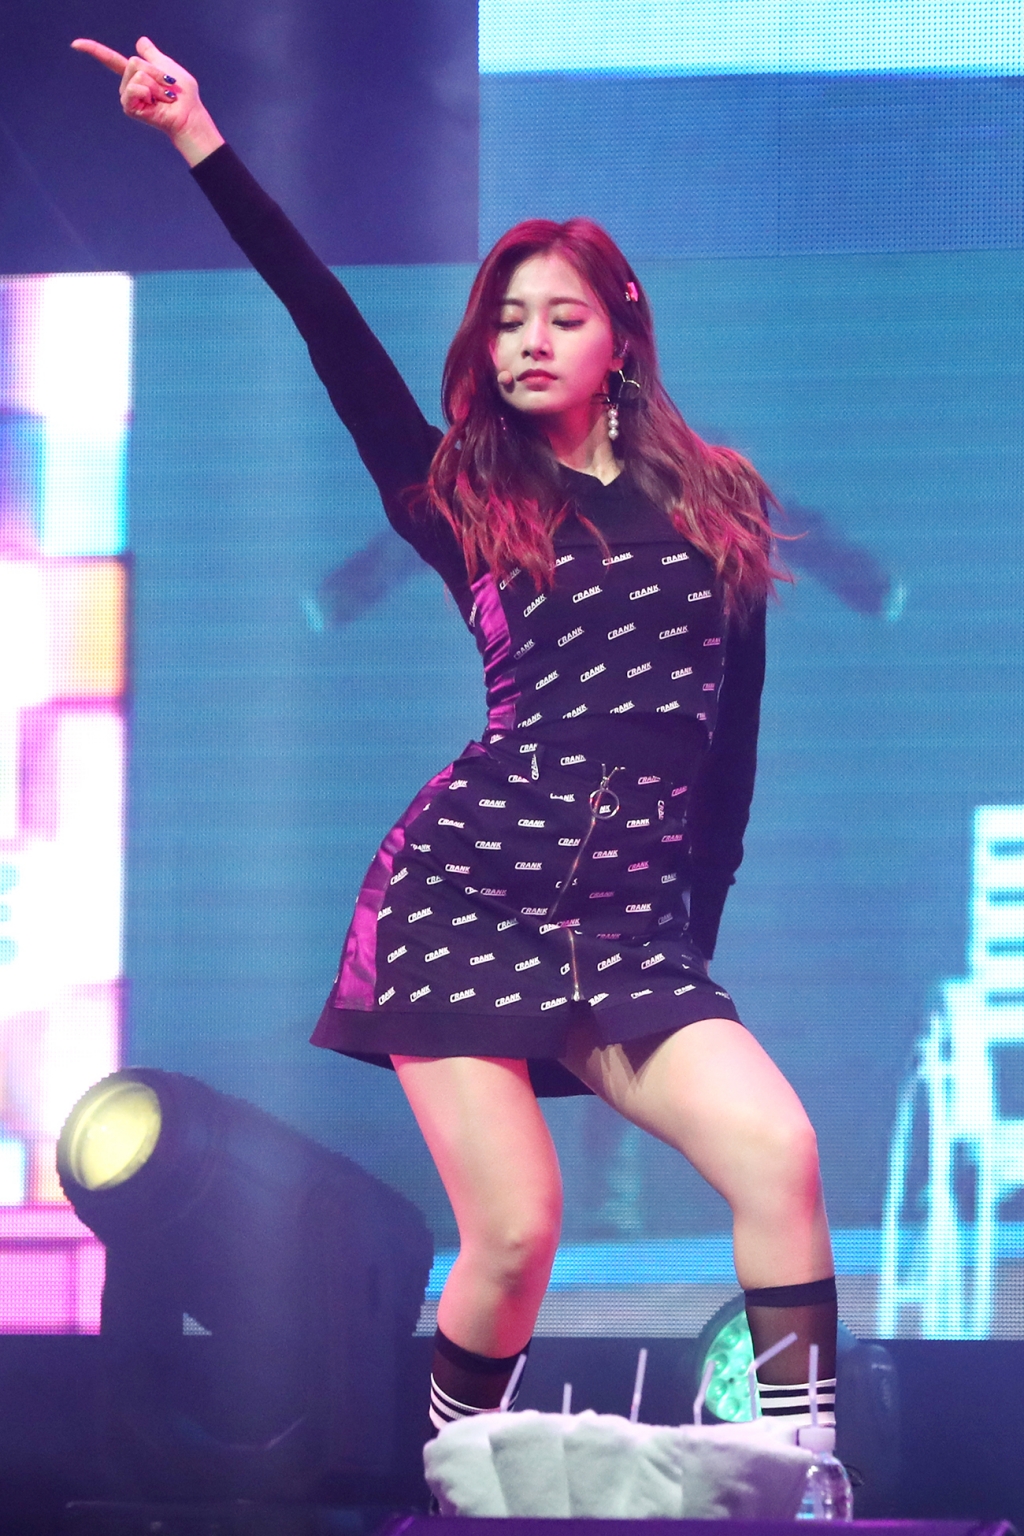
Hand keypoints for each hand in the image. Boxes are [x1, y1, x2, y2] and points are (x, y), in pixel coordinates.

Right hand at [71, 36, 224, 166]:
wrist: (188, 114)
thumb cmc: (182, 95)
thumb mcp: (167, 66)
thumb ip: (152, 54)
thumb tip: (140, 41)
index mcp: (135, 74)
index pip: (110, 59)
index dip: (93, 50)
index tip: (75, 44)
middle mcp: (128, 85)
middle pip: (134, 62)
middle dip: (155, 71)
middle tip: (167, 86)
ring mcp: (128, 97)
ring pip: (137, 74)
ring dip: (156, 83)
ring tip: (164, 97)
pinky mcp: (129, 108)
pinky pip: (135, 87)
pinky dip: (150, 92)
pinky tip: (156, 103)